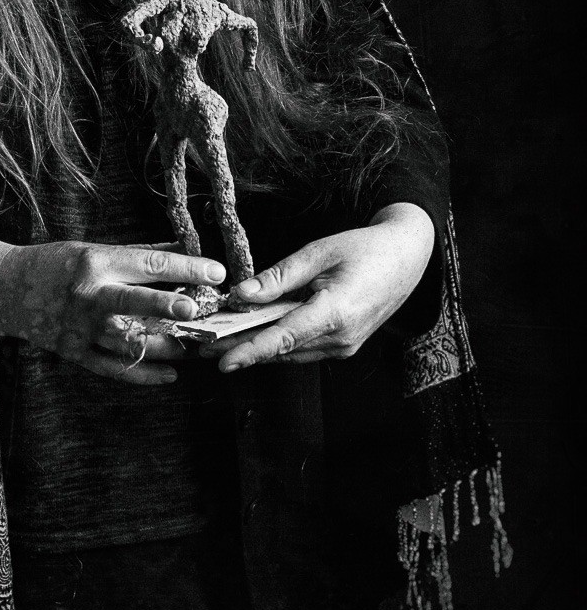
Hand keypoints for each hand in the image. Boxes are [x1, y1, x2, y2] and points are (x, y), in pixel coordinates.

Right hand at [0, 239, 221, 383]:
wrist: (7, 290)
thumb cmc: (56, 263)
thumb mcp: (94, 248)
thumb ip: (138, 254)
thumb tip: (183, 250)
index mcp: (96, 262)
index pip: (148, 263)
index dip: (185, 266)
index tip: (217, 270)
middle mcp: (88, 295)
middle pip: (133, 301)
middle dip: (167, 305)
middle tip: (196, 308)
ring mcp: (80, 328)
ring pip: (130, 341)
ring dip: (166, 346)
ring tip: (196, 347)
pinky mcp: (75, 352)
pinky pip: (113, 368)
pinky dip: (143, 374)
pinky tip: (170, 374)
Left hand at [199, 202, 434, 371]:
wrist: (407, 258)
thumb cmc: (365, 248)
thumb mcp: (318, 253)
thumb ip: (278, 277)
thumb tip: (241, 294)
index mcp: (336, 313)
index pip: (284, 338)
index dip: (250, 351)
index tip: (222, 361)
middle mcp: (341, 338)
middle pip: (281, 350)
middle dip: (241, 348)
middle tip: (202, 345)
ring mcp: (344, 346)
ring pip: (290, 353)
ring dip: (256, 347)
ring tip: (218, 338)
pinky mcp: (344, 345)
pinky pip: (303, 349)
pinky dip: (277, 343)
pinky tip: (253, 332)